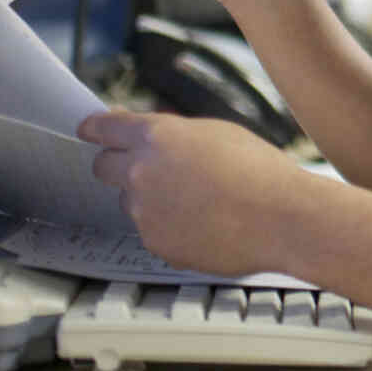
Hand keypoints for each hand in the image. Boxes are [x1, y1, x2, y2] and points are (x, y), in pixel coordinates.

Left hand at [79, 109, 308, 275]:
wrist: (282, 218)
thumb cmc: (261, 173)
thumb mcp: (220, 133)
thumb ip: (177, 133)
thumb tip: (154, 134)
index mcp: (156, 137)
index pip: (105, 128)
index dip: (95, 128)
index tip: (88, 129)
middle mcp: (140, 173)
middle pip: (103, 167)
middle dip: (118, 164)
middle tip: (148, 168)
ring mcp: (144, 212)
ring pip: (133, 201)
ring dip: (154, 199)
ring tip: (201, 201)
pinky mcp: (155, 242)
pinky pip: (153, 230)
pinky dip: (172, 226)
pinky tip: (206, 222)